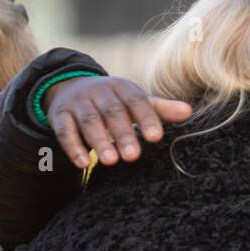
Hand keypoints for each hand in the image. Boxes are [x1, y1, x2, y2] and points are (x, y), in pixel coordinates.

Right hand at [44, 76, 191, 168]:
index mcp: (122, 87)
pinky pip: (64, 130)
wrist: (70, 87)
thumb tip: (189, 112)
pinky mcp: (60, 115)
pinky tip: (83, 163)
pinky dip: (73, 147)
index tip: (156, 137)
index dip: (146, 118)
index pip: (136, 101)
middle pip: (113, 113)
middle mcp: (99, 92)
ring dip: (99, 141)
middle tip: (133, 156)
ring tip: (111, 161)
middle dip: (123, 134)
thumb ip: (160, 108)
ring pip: (89, 121)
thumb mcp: (135, 100)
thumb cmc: (113, 100)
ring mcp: (78, 103)